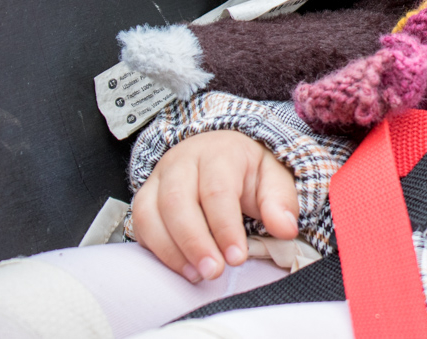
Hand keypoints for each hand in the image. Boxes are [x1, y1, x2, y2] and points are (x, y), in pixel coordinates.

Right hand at [131, 130, 299, 282]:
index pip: (217, 191)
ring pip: (151, 214)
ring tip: (198, 274)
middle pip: (177, 202)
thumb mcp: (273, 176)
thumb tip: (286, 229)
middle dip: (195, 242)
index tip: (237, 257)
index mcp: (218, 153)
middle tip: (214, 271)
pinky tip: (181, 266)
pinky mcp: (145, 198)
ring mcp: (158, 179)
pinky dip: (157, 250)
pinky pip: (140, 225)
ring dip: (172, 250)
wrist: (219, 151)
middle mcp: (182, 162)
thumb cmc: (247, 169)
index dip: (225, 228)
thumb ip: (280, 201)